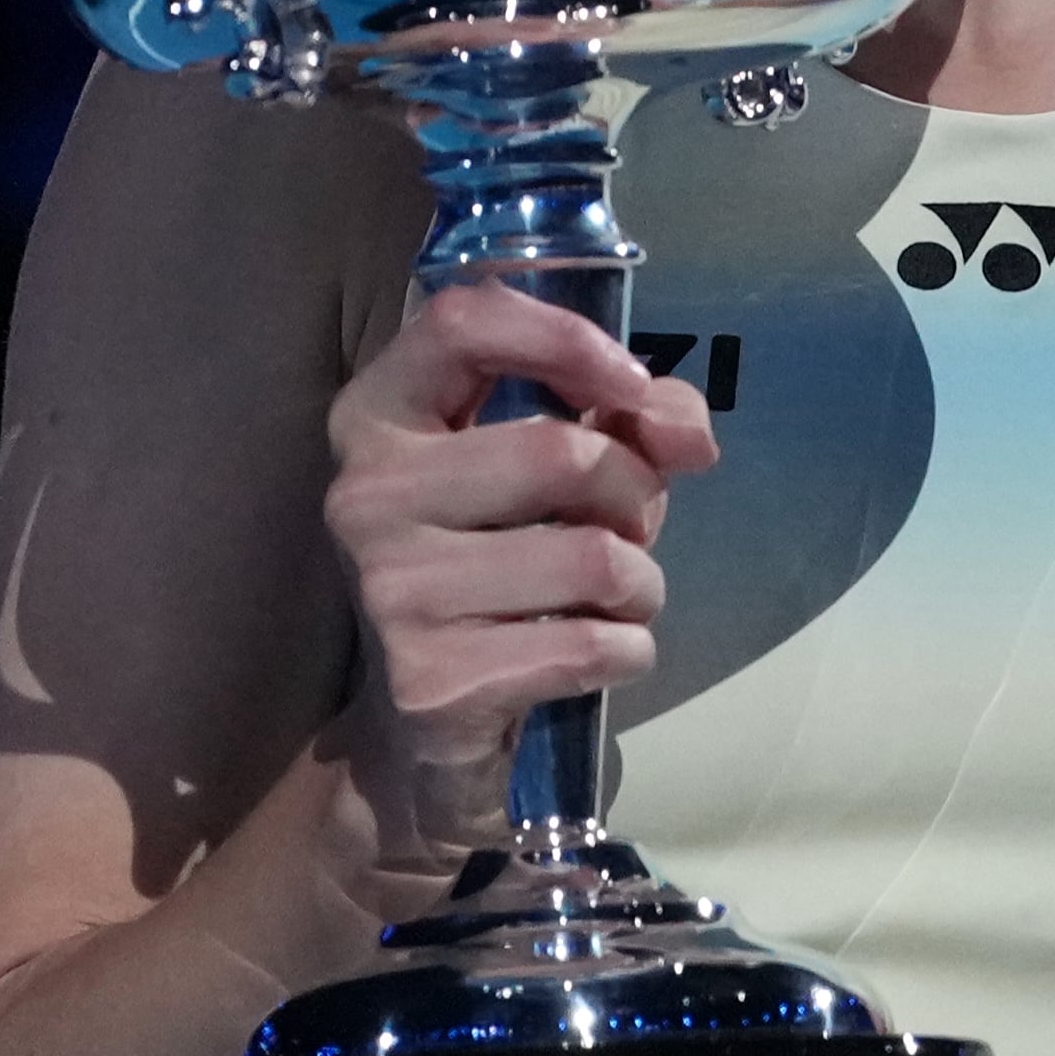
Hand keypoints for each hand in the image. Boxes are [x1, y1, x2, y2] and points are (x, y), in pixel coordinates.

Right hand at [320, 278, 718, 897]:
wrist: (425, 733)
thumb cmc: (501, 570)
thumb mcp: (557, 474)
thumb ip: (631, 417)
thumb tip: (689, 432)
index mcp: (379, 417)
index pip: (462, 321)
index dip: (567, 339)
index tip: (631, 384)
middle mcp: (365, 494)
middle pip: (562, 453)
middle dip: (635, 494)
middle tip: (626, 530)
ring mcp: (391, 591)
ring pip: (591, 555)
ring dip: (640, 583)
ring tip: (610, 599)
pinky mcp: (433, 680)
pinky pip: (592, 642)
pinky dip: (627, 649)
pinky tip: (594, 656)